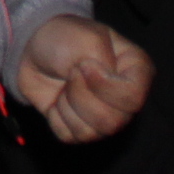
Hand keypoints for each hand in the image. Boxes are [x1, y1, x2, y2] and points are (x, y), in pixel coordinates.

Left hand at [15, 14, 153, 142]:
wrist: (36, 48)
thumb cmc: (66, 37)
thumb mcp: (87, 37)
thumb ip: (101, 60)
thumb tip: (99, 90)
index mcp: (137, 71)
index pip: (133, 97)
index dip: (104, 86)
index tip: (84, 65)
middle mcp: (127, 100)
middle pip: (112, 121)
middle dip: (81, 94)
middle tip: (71, 72)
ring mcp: (107, 117)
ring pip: (92, 132)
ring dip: (68, 104)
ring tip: (65, 84)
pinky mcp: (82, 129)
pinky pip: (70, 136)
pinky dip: (56, 115)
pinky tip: (58, 98)